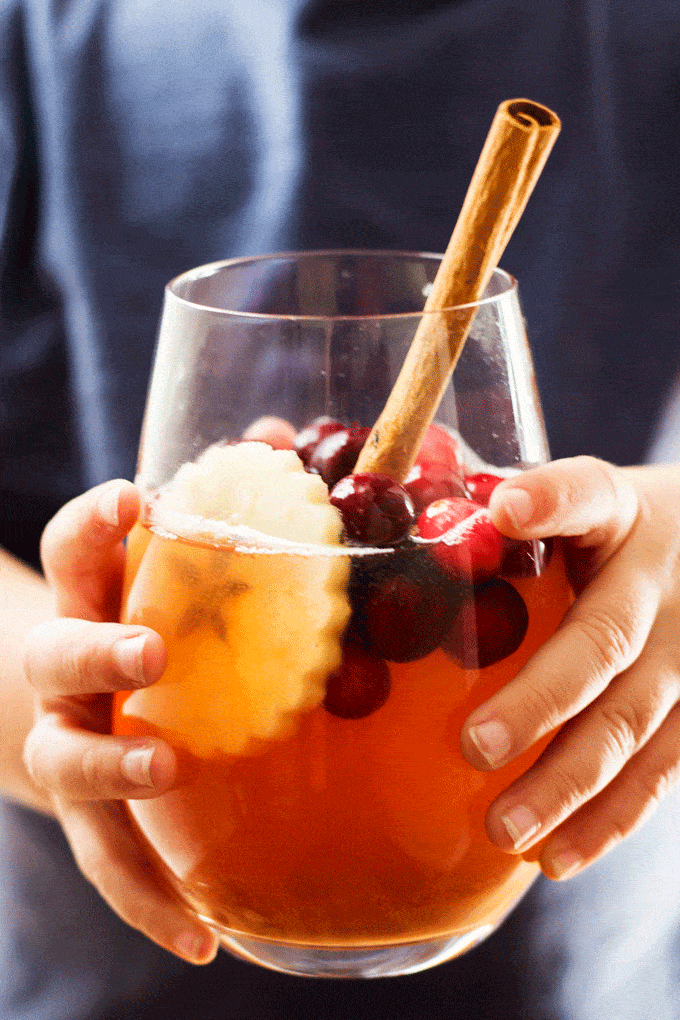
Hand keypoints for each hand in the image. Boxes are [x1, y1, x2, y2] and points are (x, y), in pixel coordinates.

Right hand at [22, 481, 219, 963]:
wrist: (81, 700)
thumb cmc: (150, 612)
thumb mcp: (177, 560)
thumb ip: (230, 503)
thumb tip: (285, 436)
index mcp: (92, 594)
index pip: (74, 548)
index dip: (95, 523)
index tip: (133, 501)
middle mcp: (67, 666)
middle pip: (58, 651)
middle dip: (96, 650)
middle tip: (148, 652)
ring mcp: (71, 743)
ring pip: (68, 762)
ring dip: (112, 770)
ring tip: (163, 771)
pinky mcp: (91, 814)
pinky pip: (112, 861)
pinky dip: (149, 900)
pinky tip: (204, 939)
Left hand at [460, 456, 679, 880]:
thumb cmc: (612, 531)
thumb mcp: (578, 498)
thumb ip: (510, 508)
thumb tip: (390, 513)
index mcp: (617, 511)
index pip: (586, 494)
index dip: (550, 501)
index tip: (505, 508)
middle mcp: (658, 580)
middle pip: (604, 640)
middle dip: (541, 698)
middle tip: (474, 745)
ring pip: (632, 722)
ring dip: (569, 782)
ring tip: (506, 829)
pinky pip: (660, 769)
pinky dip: (609, 818)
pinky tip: (558, 857)